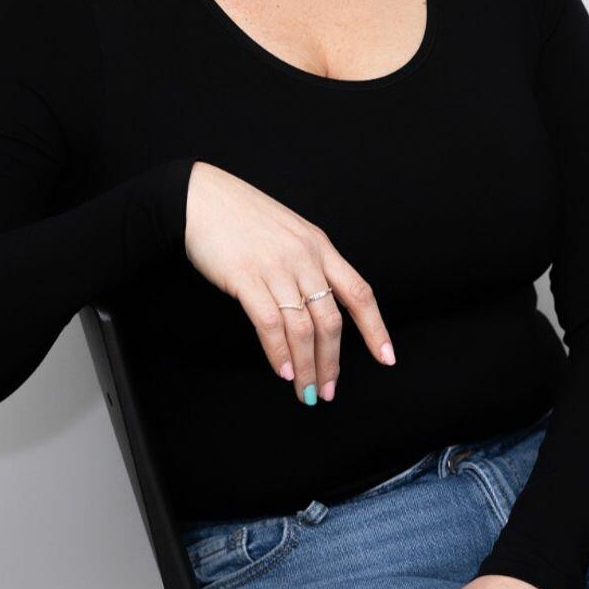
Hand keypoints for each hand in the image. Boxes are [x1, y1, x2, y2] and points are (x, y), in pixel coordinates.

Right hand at [182, 161, 396, 403]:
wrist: (202, 197)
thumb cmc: (243, 216)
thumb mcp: (290, 232)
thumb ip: (308, 264)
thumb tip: (318, 305)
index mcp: (320, 247)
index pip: (359, 293)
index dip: (375, 329)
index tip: (386, 358)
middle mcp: (305, 258)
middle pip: (331, 321)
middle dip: (332, 362)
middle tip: (328, 390)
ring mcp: (276, 268)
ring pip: (303, 329)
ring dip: (306, 367)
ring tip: (305, 390)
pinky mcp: (246, 278)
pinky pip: (270, 323)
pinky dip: (278, 353)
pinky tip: (282, 371)